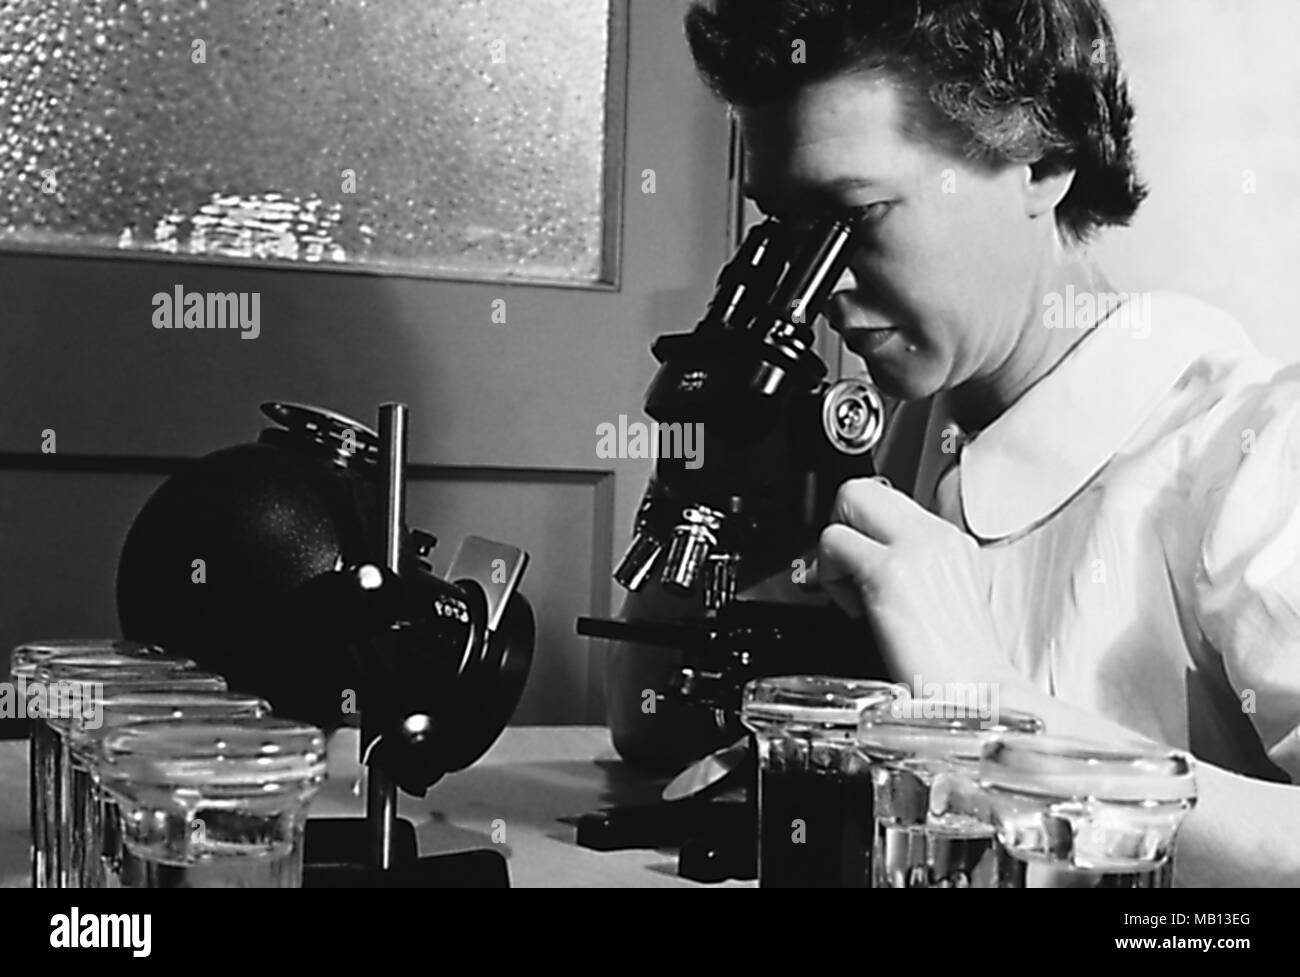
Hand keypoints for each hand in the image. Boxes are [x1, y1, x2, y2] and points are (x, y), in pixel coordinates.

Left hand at [817, 477, 1019, 689]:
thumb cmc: (958, 670)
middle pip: (863, 487)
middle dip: (843, 526)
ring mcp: (916, 547)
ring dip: (836, 551)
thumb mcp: (940, 602)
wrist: (978, 702)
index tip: (860, 570)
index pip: (888, 500)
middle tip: (850, 574)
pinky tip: (858, 612)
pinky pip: (833, 541)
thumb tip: (859, 565)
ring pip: (848, 500)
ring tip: (859, 597)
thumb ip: (907, 571)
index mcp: (951, 540)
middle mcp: (937, 534)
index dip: (862, 532)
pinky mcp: (890, 571)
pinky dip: (831, 575)